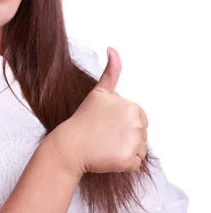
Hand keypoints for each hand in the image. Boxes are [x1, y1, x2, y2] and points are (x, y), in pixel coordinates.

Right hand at [49, 46, 147, 176]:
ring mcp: (133, 142)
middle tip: (104, 136)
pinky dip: (123, 164)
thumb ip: (111, 71)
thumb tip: (112, 48)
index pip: (139, 121)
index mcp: (134, 107)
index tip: (107, 125)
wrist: (69, 145)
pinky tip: (108, 157)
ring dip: (124, 151)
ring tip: (105, 146)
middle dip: (125, 138)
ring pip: (139, 151)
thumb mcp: (99, 92)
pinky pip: (135, 164)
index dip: (123, 125)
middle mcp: (137, 123)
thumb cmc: (83, 119)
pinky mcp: (128, 159)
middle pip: (141, 136)